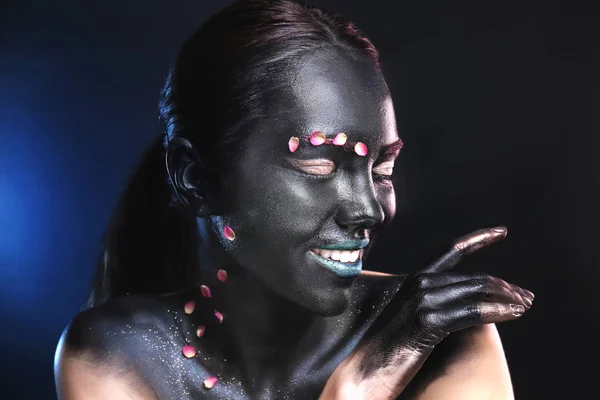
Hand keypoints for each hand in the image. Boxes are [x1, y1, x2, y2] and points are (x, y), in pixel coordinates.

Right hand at [323, 227, 533, 399]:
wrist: (363, 373)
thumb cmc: (386, 351)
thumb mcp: (408, 319)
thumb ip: (432, 304)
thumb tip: (465, 305)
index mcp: (413, 280)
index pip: (451, 251)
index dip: (479, 238)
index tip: (501, 232)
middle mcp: (418, 283)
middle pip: (473, 276)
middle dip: (504, 286)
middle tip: (526, 296)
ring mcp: (422, 301)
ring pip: (476, 292)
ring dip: (507, 298)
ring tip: (524, 306)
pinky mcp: (427, 322)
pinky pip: (472, 312)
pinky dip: (497, 311)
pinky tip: (512, 314)